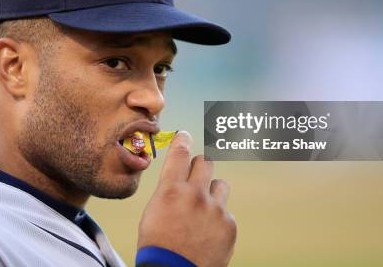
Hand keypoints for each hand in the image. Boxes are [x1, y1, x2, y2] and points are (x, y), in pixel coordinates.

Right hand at [137, 131, 236, 266]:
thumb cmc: (159, 246)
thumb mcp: (153, 212)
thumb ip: (168, 191)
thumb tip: (177, 179)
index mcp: (171, 190)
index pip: (179, 153)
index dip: (183, 140)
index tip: (185, 136)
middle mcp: (195, 194)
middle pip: (205, 162)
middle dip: (199, 166)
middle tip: (195, 176)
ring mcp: (215, 208)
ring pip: (219, 184)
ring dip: (212, 192)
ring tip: (203, 210)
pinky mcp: (229, 223)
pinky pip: (225, 211)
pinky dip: (218, 218)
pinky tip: (208, 232)